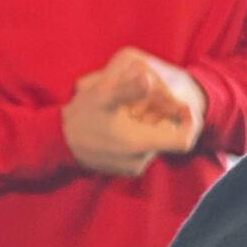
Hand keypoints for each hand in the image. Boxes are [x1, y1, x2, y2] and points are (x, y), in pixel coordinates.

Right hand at [62, 49, 202, 177]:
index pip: (184, 140)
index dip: (189, 122)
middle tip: (148, 101)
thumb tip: (148, 77)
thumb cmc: (81, 116)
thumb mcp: (103, 96)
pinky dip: (139, 136)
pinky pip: (142, 151)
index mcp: (141, 143)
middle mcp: (142, 160)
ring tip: (132, 111)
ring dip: (150, 127)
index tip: (182, 106)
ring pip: (155, 143)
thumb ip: (127, 88)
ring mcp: (133, 167)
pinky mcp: (125, 169)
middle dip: (164, 118)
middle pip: (169, 138)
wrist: (58, 142)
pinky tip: (123, 124)